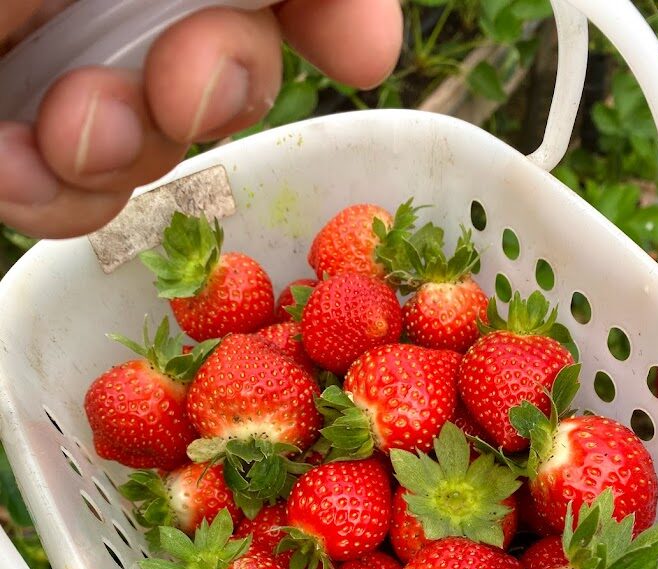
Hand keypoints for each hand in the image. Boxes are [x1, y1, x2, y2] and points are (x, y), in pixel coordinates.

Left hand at [0, 0, 402, 238]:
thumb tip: (365, 15)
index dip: (336, 9)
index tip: (364, 57)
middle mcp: (120, 18)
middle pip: (237, 66)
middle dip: (223, 88)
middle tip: (176, 92)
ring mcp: (72, 86)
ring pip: (160, 146)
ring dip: (121, 154)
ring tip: (54, 135)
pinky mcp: (26, 159)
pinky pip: (81, 204)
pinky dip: (55, 199)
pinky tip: (7, 164)